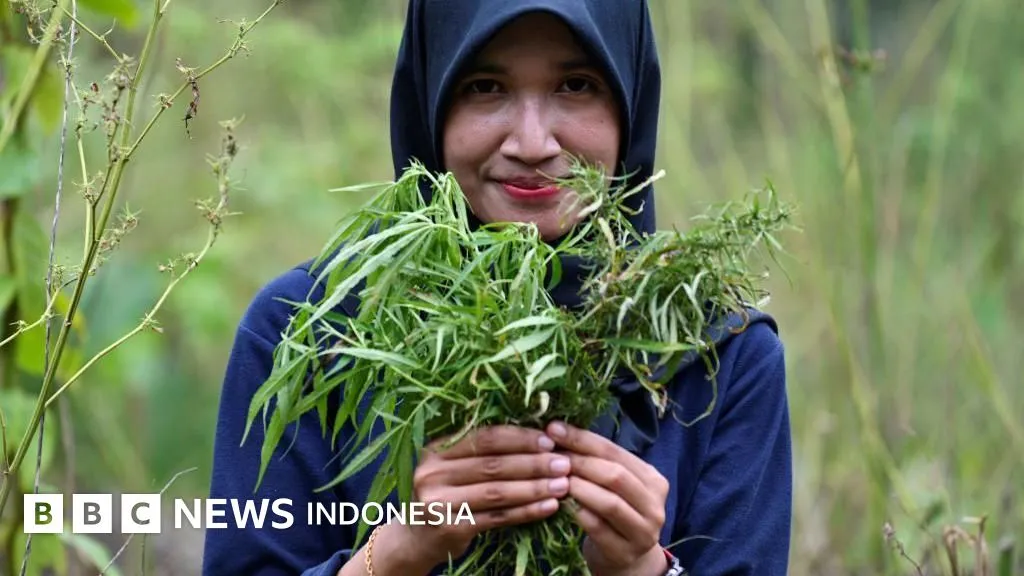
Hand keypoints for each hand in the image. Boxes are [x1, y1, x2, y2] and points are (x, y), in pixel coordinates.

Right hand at [383, 425, 571, 570]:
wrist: (416, 537)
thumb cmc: (445, 493)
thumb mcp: (451, 465)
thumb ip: (480, 450)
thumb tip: (537, 432)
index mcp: (435, 448)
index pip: (484, 437)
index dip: (519, 437)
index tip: (549, 439)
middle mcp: (432, 472)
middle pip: (493, 464)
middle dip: (533, 463)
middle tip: (564, 463)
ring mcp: (439, 502)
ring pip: (497, 492)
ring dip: (534, 488)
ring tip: (563, 485)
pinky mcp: (451, 528)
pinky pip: (497, 517)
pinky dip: (526, 512)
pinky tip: (548, 507)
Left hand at [546, 421, 669, 575]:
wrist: (626, 557)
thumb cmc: (615, 513)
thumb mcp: (615, 486)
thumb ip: (598, 462)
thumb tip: (557, 431)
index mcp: (653, 479)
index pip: (615, 452)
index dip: (582, 439)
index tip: (553, 428)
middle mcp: (654, 505)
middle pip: (615, 475)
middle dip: (579, 462)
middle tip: (551, 457)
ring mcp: (643, 531)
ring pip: (609, 502)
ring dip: (578, 487)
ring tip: (555, 480)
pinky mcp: (625, 552)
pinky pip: (598, 528)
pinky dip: (578, 513)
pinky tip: (562, 505)